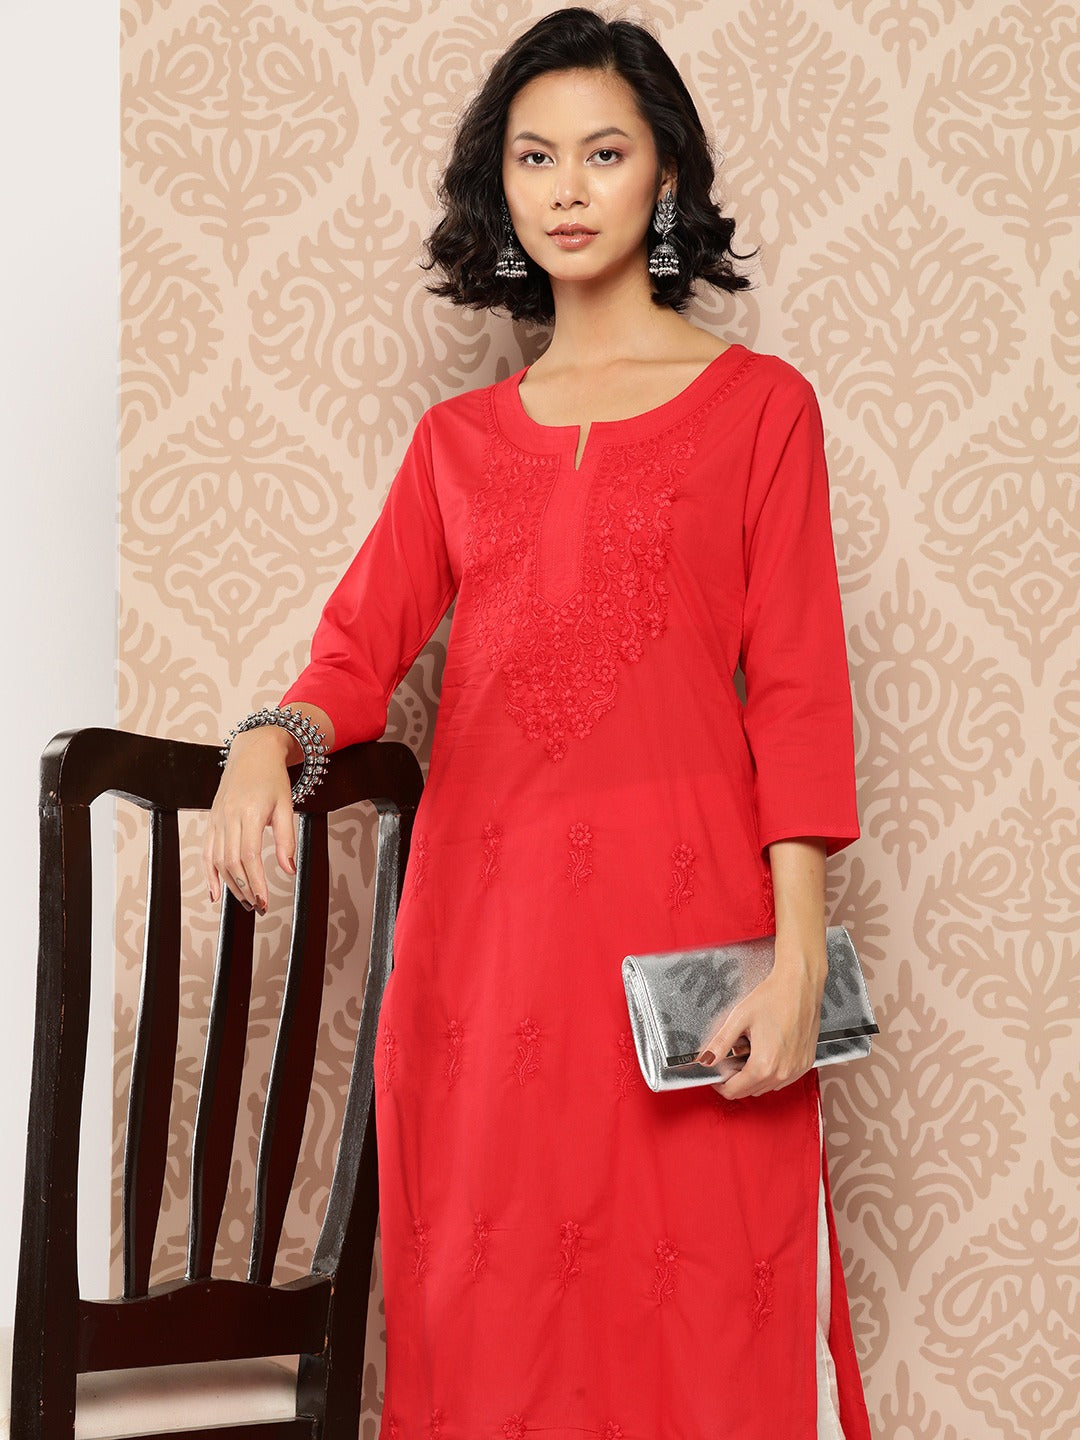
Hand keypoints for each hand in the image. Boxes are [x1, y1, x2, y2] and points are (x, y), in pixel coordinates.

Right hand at [203, 725, 297, 911]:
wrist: (253, 752)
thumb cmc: (272, 778)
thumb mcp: (287, 805)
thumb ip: (287, 839)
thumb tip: (289, 870)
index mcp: (250, 813)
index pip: (250, 856)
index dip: (256, 882)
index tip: (265, 901)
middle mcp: (229, 817)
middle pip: (232, 863)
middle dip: (245, 889)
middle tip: (259, 907)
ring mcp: (217, 819)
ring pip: (218, 860)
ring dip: (230, 885)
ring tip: (246, 902)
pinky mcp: (212, 820)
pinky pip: (207, 851)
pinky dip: (209, 873)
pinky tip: (215, 893)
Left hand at [695, 947, 826, 1099]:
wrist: (800, 986)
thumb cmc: (773, 997)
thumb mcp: (739, 1018)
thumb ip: (720, 1043)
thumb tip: (706, 1060)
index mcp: (764, 1064)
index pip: (734, 1091)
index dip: (720, 1084)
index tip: (716, 1075)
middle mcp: (782, 1072)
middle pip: (750, 1091)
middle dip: (736, 1079)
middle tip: (731, 1057)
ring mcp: (796, 1069)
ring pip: (766, 1087)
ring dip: (753, 1077)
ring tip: (750, 1051)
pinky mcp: (805, 1063)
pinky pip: (783, 1079)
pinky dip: (771, 1073)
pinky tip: (767, 1052)